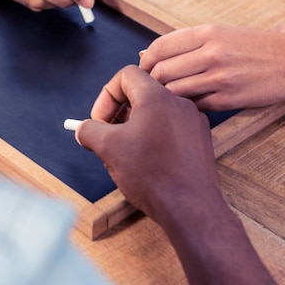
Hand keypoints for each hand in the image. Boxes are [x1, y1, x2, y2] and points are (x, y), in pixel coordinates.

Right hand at [75, 65, 218, 220]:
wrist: (191, 209)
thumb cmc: (152, 176)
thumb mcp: (108, 148)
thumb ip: (90, 131)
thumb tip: (84, 129)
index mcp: (157, 97)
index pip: (126, 75)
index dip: (106, 96)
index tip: (99, 121)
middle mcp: (179, 103)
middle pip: (141, 94)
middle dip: (118, 114)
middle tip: (107, 137)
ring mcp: (193, 122)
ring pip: (156, 113)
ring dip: (135, 127)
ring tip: (126, 154)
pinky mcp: (200, 141)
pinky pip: (170, 129)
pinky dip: (154, 138)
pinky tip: (147, 163)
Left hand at [139, 25, 284, 109]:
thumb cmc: (257, 47)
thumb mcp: (224, 33)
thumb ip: (189, 43)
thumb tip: (149, 55)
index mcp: (208, 32)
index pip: (160, 47)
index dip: (146, 61)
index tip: (144, 69)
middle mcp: (212, 53)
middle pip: (161, 72)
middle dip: (149, 83)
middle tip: (147, 90)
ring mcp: (220, 77)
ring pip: (174, 92)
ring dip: (164, 98)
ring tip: (162, 100)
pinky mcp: (228, 99)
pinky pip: (193, 106)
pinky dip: (186, 107)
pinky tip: (188, 106)